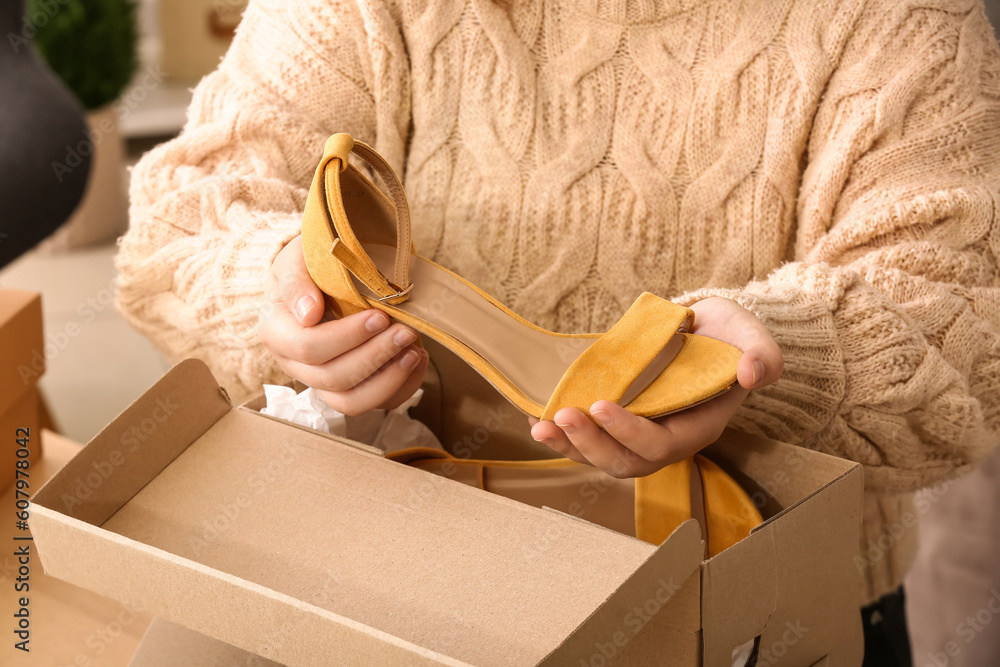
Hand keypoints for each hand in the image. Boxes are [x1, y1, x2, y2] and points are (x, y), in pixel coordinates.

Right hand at [258, 235, 428, 414]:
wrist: (325, 274)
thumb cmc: (310, 263)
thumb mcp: (297, 258)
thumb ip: (296, 281)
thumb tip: (308, 314)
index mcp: (277, 332)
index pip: (308, 348)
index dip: (348, 337)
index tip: (380, 317)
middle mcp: (294, 364)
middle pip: (333, 378)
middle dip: (375, 356)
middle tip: (406, 332)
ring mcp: (321, 381)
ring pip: (351, 403)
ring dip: (389, 380)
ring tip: (415, 352)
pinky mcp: (347, 389)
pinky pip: (374, 403)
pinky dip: (401, 387)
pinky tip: (417, 359)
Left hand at [528, 297, 782, 476]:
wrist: (711, 331)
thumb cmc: (731, 337)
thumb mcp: (754, 339)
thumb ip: (763, 356)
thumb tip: (752, 373)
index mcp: (699, 428)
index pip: (661, 445)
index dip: (629, 432)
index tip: (599, 405)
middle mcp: (668, 440)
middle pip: (627, 462)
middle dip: (591, 445)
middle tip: (564, 416)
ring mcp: (641, 434)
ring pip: (603, 457)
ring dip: (570, 446)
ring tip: (540, 427)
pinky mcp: (621, 422)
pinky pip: (591, 440)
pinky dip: (564, 435)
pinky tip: (537, 421)